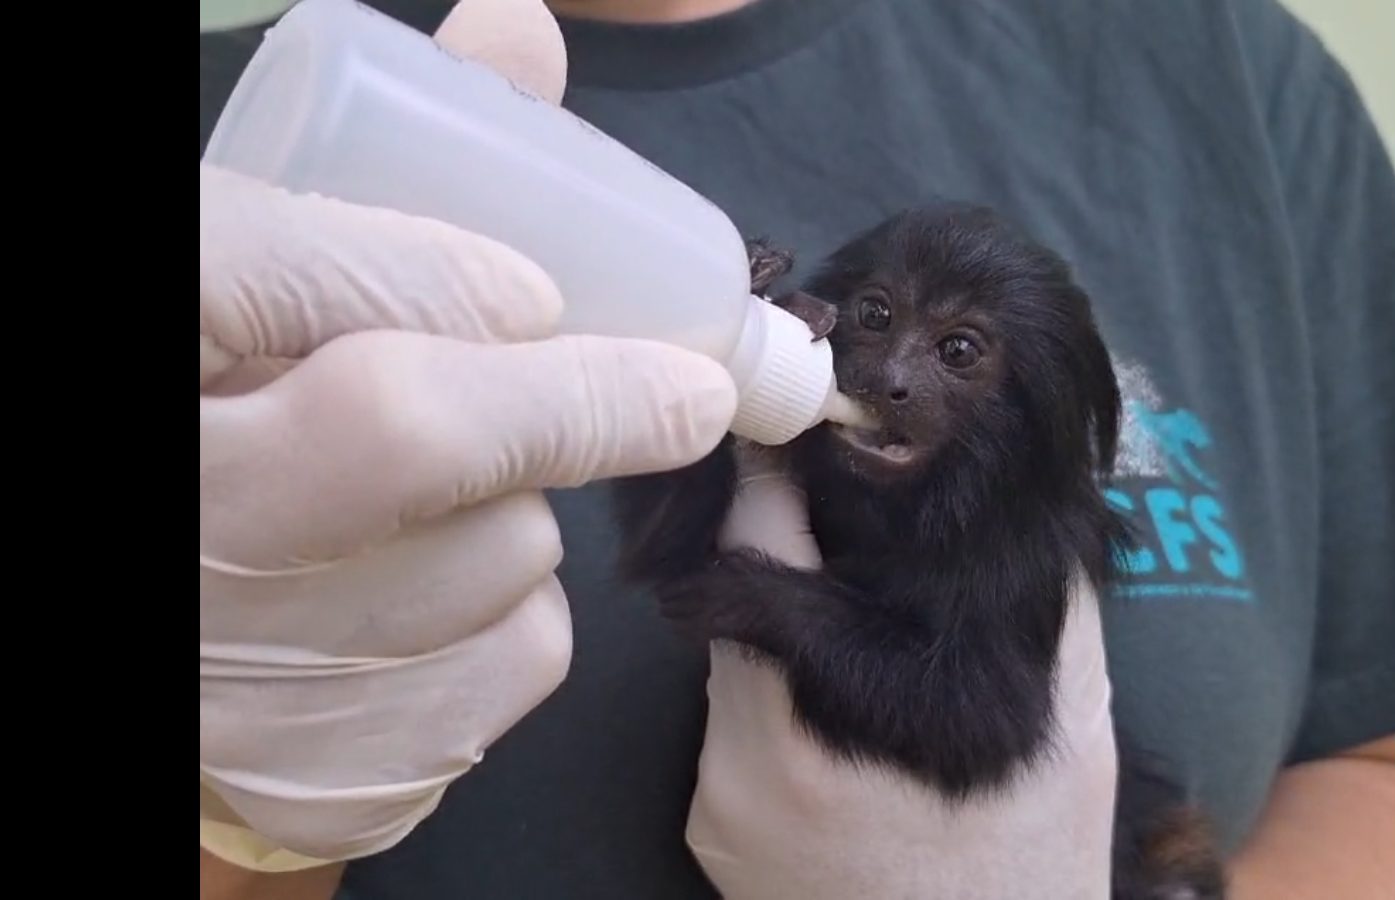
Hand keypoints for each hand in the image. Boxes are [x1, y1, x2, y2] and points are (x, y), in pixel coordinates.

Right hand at [200, 0, 734, 864]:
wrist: (186, 620)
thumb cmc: (226, 437)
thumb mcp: (248, 290)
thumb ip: (376, 168)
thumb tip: (526, 30)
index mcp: (152, 341)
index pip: (234, 275)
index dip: (398, 270)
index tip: (529, 285)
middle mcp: (184, 523)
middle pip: (399, 435)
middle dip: (573, 403)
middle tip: (686, 390)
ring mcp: (233, 672)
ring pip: (487, 562)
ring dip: (521, 516)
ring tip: (444, 502)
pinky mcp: (317, 780)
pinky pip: (499, 671)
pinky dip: (512, 620)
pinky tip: (433, 598)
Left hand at [684, 446, 1120, 899]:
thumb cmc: (1026, 875)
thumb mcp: (1073, 739)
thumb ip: (1048, 614)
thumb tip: (1038, 512)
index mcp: (831, 718)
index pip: (758, 552)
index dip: (777, 482)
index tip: (799, 435)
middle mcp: (749, 765)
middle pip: (733, 602)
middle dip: (784, 555)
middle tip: (839, 519)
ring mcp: (720, 808)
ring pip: (729, 663)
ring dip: (780, 628)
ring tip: (855, 628)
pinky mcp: (710, 835)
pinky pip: (729, 727)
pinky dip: (771, 696)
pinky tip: (838, 713)